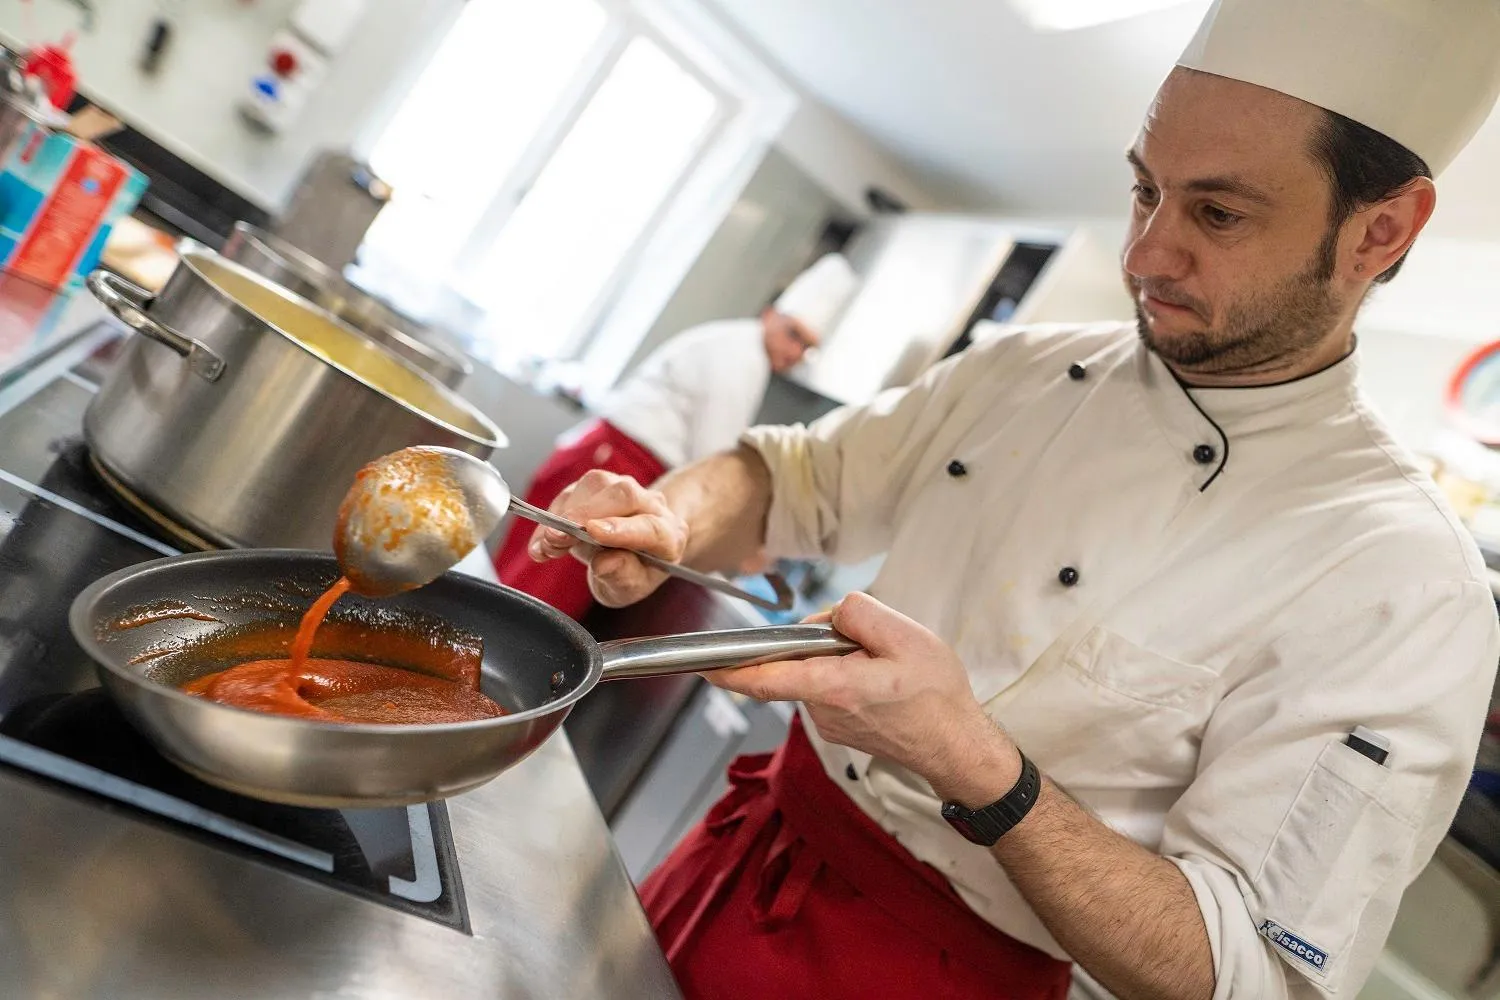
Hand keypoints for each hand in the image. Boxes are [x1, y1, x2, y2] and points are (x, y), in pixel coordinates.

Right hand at [528, 470, 688, 606]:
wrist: (640, 545)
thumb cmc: (637, 569)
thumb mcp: (631, 587)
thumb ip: (622, 577)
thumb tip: (604, 563)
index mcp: (670, 535)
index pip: (650, 527)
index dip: (620, 529)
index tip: (592, 532)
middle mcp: (652, 504)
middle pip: (623, 494)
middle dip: (584, 514)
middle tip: (556, 538)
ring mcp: (625, 488)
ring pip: (596, 485)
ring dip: (564, 514)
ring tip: (548, 545)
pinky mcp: (599, 484)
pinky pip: (573, 490)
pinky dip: (553, 514)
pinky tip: (543, 540)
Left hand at [705, 592, 1021, 805]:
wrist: (956, 746)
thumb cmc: (937, 695)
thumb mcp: (907, 637)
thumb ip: (857, 615)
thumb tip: (827, 617)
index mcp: (836, 688)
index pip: (768, 679)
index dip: (732, 670)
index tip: (703, 663)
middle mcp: (824, 711)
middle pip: (798, 661)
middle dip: (822, 640)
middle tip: (872, 640)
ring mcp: (829, 724)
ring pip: (815, 673)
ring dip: (838, 658)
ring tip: (885, 665)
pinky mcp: (837, 728)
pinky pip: (828, 687)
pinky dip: (846, 674)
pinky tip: (882, 680)